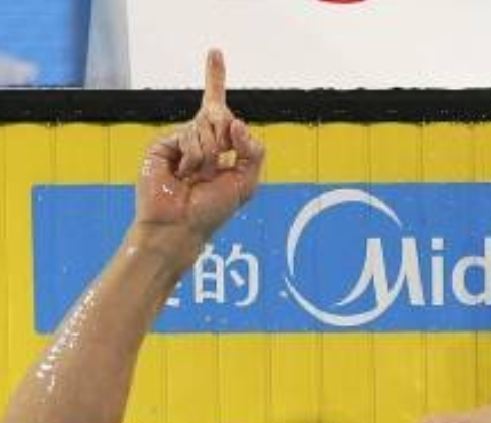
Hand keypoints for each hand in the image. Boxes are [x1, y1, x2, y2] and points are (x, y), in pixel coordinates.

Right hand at [133, 49, 264, 268]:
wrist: (180, 227)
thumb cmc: (212, 210)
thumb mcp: (247, 182)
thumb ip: (253, 150)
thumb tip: (235, 121)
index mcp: (219, 146)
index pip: (219, 108)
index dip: (215, 79)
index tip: (215, 52)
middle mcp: (199, 139)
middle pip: (221, 115)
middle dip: (225, 141)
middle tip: (215, 168)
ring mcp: (180, 141)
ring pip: (207, 127)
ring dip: (210, 156)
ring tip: (196, 178)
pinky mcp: (163, 145)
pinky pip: (189, 135)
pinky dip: (194, 158)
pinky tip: (182, 175)